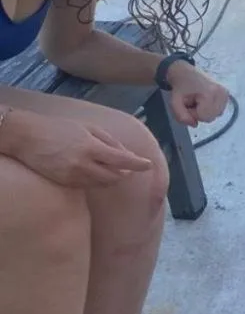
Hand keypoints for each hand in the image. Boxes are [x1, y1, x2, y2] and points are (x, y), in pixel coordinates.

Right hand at [2, 110, 152, 188]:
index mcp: (91, 147)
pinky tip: (95, 171)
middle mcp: (84, 165)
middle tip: (129, 166)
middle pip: (114, 176)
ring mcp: (73, 177)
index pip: (122, 160)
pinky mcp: (65, 184)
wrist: (28, 138)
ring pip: (102, 183)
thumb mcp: (88, 127)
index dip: (137, 164)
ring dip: (112, 177)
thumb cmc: (61, 128)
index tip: (148, 165)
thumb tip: (127, 154)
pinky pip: (88, 186)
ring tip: (113, 168)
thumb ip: (110, 141)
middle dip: (125, 172)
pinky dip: (97, 180)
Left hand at [166, 61, 229, 127]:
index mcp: (209, 93)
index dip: (193, 114)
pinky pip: (219, 111)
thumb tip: (195, 125)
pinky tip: (205, 101)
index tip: (188, 104)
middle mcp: (221, 93)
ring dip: (205, 112)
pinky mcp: (226, 95)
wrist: (186, 73)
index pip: (204, 117)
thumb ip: (181, 117)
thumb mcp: (174, 103)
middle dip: (199, 114)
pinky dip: (210, 109)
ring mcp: (225, 94)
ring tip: (198, 101)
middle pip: (211, 118)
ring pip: (216, 115)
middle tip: (192, 103)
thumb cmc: (180, 87)